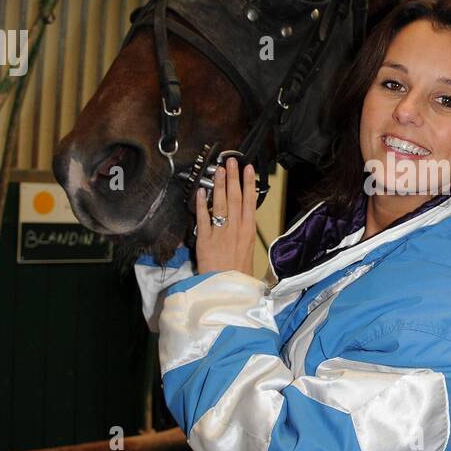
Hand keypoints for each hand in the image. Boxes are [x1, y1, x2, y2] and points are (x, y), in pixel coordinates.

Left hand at [194, 156, 257, 276]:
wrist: (228, 290)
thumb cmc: (239, 274)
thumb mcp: (249, 253)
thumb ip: (245, 235)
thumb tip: (244, 222)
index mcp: (248, 231)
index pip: (249, 201)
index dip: (249, 183)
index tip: (249, 169)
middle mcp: (235, 229)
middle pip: (234, 197)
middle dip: (233, 177)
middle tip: (231, 161)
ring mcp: (220, 233)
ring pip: (220, 204)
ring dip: (219, 185)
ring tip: (219, 169)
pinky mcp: (205, 240)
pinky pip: (203, 218)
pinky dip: (201, 204)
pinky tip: (201, 192)